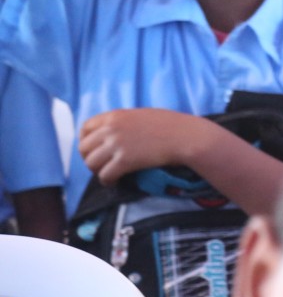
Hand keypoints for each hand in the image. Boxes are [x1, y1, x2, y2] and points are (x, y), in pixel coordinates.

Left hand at [79, 109, 208, 185]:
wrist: (185, 136)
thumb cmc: (170, 125)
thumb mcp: (141, 115)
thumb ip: (122, 122)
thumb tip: (112, 135)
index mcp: (115, 115)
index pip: (85, 127)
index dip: (85, 140)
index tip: (92, 148)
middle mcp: (112, 129)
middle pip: (84, 147)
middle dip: (89, 158)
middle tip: (101, 165)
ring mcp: (117, 145)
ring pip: (91, 163)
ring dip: (98, 171)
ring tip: (109, 174)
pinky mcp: (125, 161)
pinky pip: (104, 175)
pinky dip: (107, 181)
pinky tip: (115, 181)